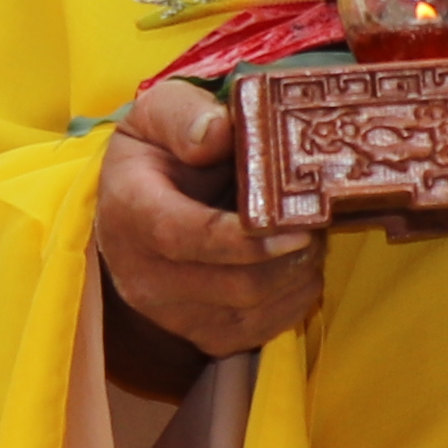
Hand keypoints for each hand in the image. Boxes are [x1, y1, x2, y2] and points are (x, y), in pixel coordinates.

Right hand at [96, 78, 320, 375]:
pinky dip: (293, 298)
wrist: (137, 209)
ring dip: (298, 275)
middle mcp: (143, 274)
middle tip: (317, 220)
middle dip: (291, 257)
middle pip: (234, 284)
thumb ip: (185, 115)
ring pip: (255, 309)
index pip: (184, 237)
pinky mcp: (201, 336)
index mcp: (130, 210)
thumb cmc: (157, 154)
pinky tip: (294, 264)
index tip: (295, 226)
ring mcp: (171, 314)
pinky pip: (262, 330)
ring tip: (308, 236)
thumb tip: (219, 132)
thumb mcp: (159, 112)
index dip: (244, 240)